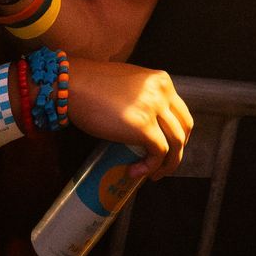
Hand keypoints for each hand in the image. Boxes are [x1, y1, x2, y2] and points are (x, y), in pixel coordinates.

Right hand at [65, 59, 192, 178]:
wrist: (70, 85)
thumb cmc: (91, 85)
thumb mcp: (129, 84)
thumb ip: (143, 97)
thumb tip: (146, 122)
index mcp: (161, 81)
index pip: (181, 112)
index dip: (178, 134)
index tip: (167, 148)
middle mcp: (162, 92)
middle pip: (184, 128)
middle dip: (178, 150)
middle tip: (163, 164)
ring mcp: (154, 109)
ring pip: (176, 143)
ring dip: (168, 164)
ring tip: (153, 174)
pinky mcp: (143, 127)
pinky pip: (158, 153)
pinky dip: (150, 167)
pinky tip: (135, 171)